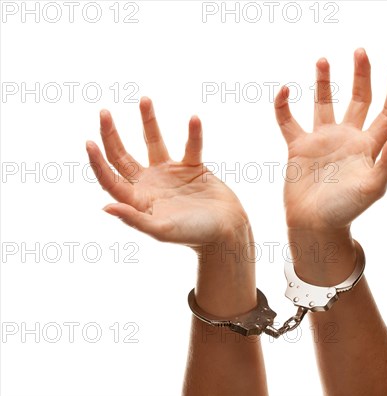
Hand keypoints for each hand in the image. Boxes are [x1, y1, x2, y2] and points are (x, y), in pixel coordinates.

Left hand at [86, 97, 250, 249]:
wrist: (227, 232)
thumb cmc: (194, 235)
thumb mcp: (163, 231)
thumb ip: (135, 219)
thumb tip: (106, 207)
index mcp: (139, 201)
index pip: (110, 179)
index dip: (98, 162)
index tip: (89, 142)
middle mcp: (150, 184)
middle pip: (123, 156)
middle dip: (111, 135)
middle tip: (104, 112)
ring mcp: (170, 174)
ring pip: (154, 142)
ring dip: (148, 121)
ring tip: (144, 99)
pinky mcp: (192, 167)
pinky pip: (191, 146)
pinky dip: (194, 134)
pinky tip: (194, 119)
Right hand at [274, 48, 386, 231]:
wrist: (314, 225)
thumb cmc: (346, 211)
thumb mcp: (373, 188)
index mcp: (369, 146)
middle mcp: (348, 138)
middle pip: (359, 99)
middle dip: (362, 75)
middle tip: (360, 51)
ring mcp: (322, 141)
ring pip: (324, 104)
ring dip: (323, 82)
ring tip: (323, 60)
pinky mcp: (299, 147)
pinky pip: (288, 122)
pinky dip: (283, 107)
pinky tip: (284, 91)